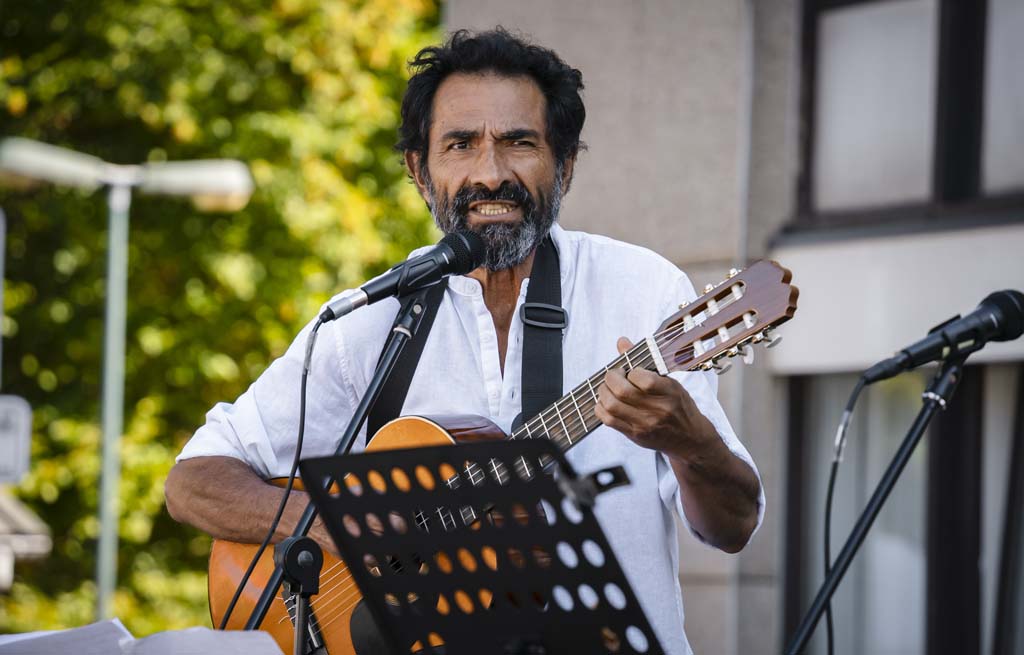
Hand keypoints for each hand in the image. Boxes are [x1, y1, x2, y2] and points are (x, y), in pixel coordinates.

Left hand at [594, 337, 717, 460]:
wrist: (690, 439)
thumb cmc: (679, 407)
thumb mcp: (670, 382)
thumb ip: (645, 363)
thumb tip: (622, 342)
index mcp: (670, 392)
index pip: (643, 379)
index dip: (631, 371)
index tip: (630, 370)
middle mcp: (658, 409)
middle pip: (623, 391)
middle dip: (611, 378)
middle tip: (613, 375)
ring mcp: (645, 424)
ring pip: (612, 406)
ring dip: (603, 392)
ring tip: (608, 388)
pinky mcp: (635, 435)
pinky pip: (608, 420)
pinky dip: (601, 408)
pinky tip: (606, 402)